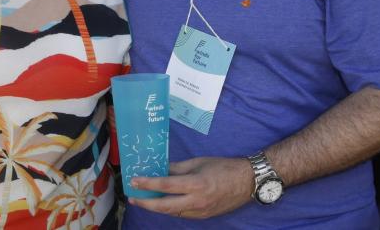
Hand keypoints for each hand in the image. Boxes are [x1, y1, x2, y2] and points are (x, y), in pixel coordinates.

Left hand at [128, 157, 252, 218]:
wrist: (247, 182)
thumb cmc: (223, 167)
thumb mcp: (198, 162)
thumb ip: (177, 168)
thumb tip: (160, 169)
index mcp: (196, 184)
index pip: (165, 186)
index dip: (147, 184)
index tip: (134, 181)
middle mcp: (197, 201)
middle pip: (164, 206)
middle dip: (146, 203)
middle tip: (132, 198)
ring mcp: (200, 212)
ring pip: (172, 213)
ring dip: (157, 207)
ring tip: (144, 199)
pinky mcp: (204, 217)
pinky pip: (182, 214)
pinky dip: (170, 209)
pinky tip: (163, 202)